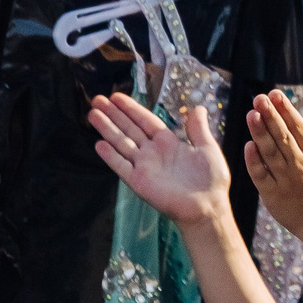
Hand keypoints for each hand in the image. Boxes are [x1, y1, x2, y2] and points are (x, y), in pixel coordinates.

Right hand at [90, 93, 231, 227]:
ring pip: (121, 143)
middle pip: (129, 128)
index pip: (145, 120)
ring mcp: (144, 166)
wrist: (207, 205)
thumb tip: (197, 107)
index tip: (117, 97)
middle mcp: (152, 152)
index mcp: (168, 142)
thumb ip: (198, 128)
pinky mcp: (139, 182)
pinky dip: (111, 156)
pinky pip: (122, 166)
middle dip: (113, 114)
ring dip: (107, 129)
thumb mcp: (207, 147)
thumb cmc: (210, 178)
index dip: (131, 109)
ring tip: (92, 114)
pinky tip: (99, 144)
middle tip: (97, 100)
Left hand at [245, 90, 302, 238]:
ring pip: (271, 153)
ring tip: (251, 114)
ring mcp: (286, 180)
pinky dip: (255, 162)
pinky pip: (262, 176)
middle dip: (271, 115)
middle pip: (283, 136)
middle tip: (259, 97)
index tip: (275, 93)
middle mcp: (300, 164)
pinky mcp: (273, 196)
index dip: (286, 109)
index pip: (298, 126)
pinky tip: (248, 146)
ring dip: (261, 133)